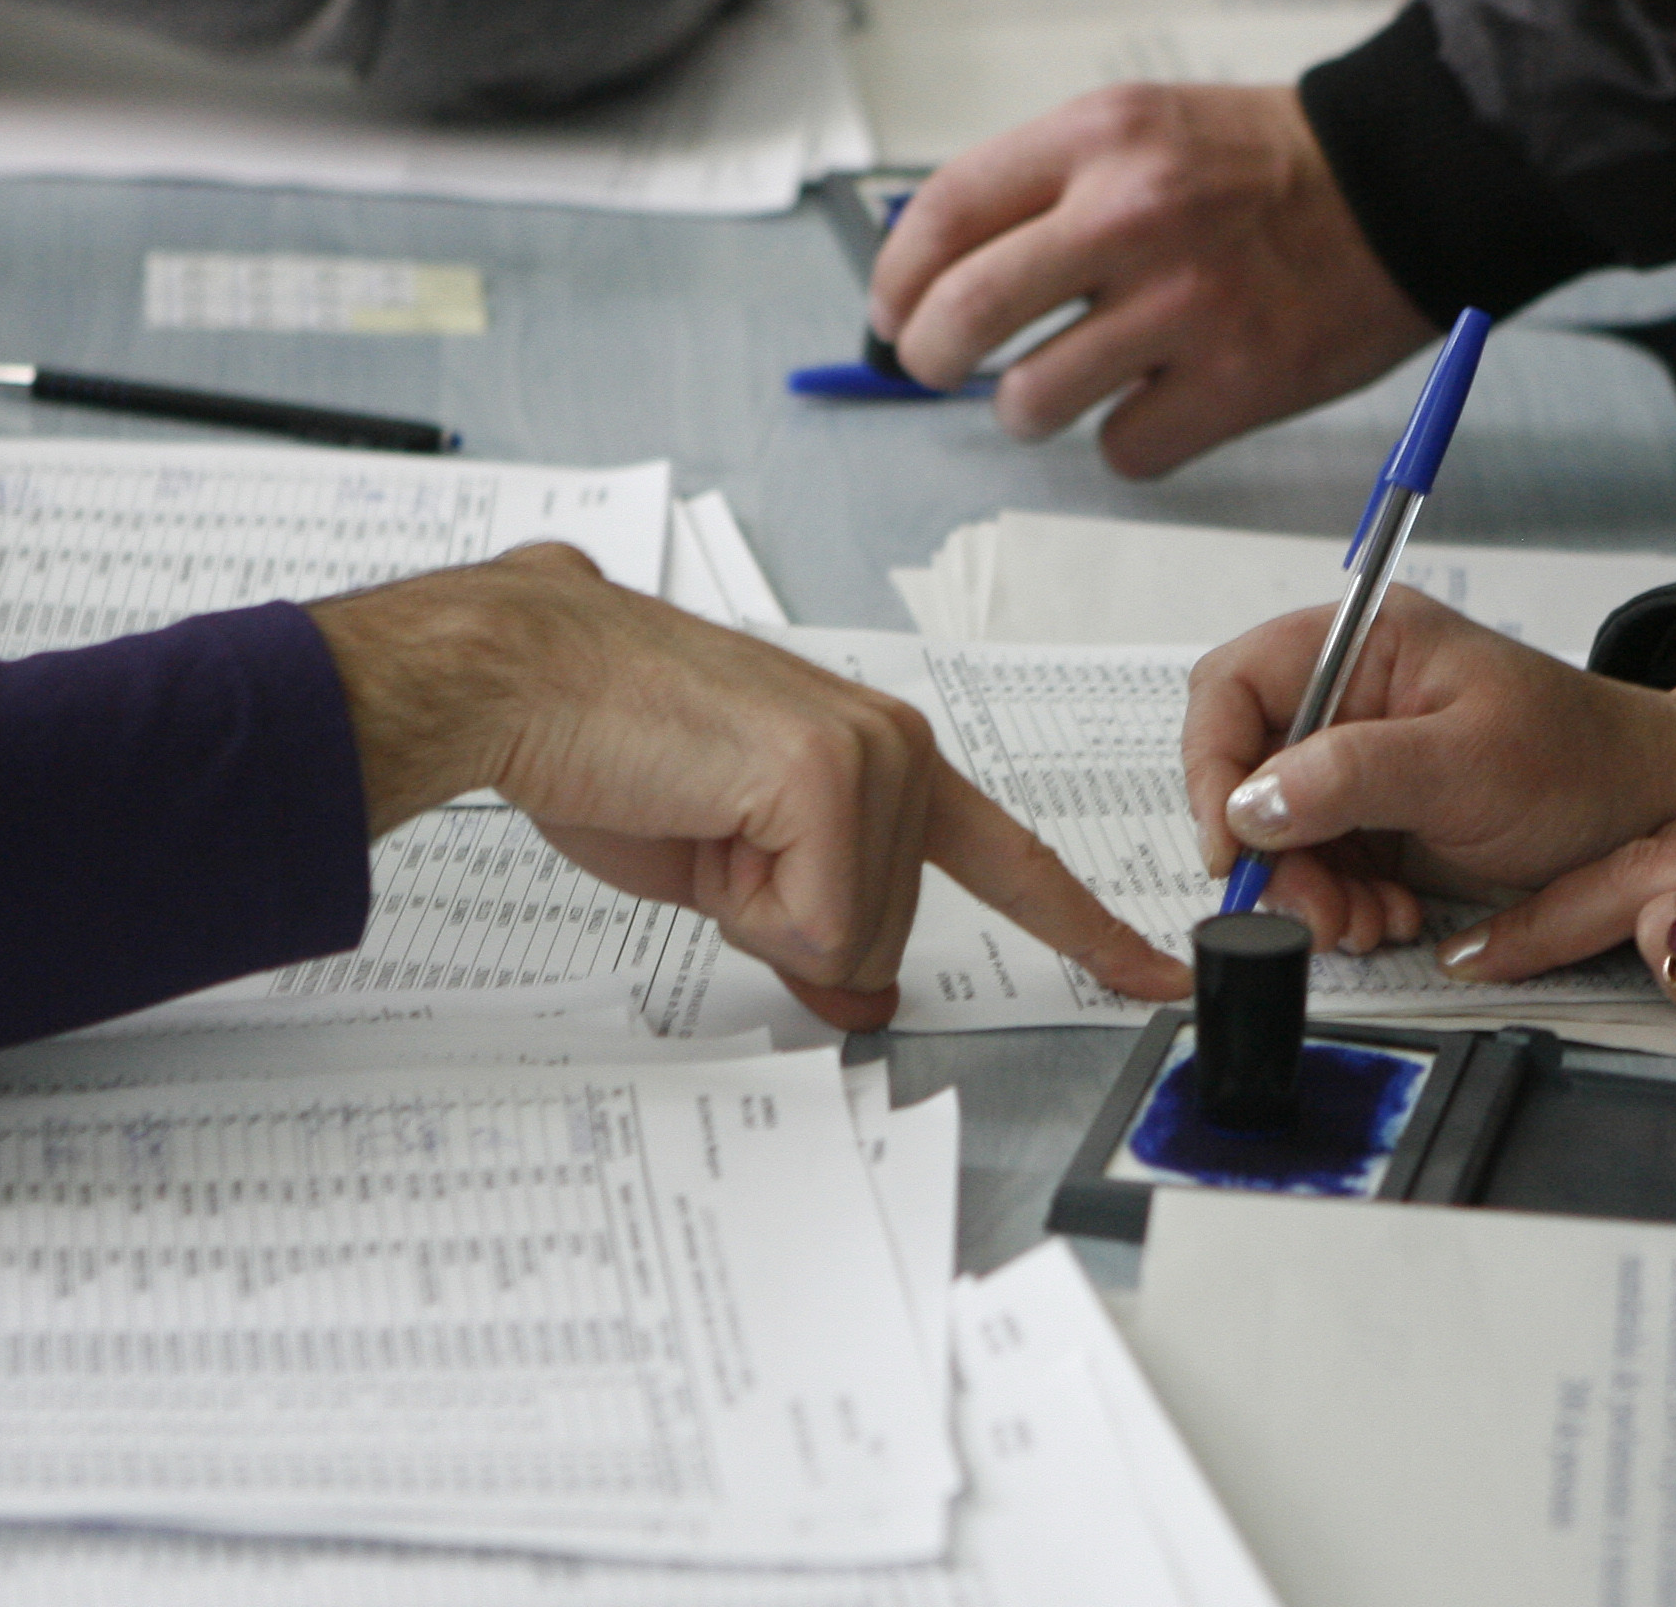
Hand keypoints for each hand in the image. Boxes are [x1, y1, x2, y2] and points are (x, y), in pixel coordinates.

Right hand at [308, 545, 1190, 1029]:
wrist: (524, 676)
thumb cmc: (607, 746)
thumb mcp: (730, 865)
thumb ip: (814, 921)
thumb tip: (862, 998)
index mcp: (890, 759)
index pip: (1011, 862)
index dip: (1083, 928)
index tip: (1151, 974)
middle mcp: (902, 749)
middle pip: (885, 937)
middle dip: (784, 927)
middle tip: (704, 838)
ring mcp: (875, 756)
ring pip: (849, 939)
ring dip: (755, 914)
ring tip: (695, 819)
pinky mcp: (829, 772)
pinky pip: (812, 923)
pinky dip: (742, 904)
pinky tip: (699, 821)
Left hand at [868, 84, 1430, 477]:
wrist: (1404, 188)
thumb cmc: (1260, 170)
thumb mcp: (1137, 131)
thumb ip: (1037, 189)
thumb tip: (927, 277)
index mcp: (1099, 139)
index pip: (942, 218)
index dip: (896, 281)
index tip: (893, 313)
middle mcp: (1135, 216)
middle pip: (963, 317)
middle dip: (930, 358)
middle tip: (938, 367)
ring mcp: (1188, 306)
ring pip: (1031, 402)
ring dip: (1030, 408)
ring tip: (1068, 382)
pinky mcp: (1237, 384)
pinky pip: (1123, 450)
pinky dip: (1130, 439)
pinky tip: (1160, 398)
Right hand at [1183, 590, 1675, 951]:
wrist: (1654, 811)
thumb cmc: (1583, 758)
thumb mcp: (1466, 762)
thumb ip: (1352, 775)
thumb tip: (1252, 803)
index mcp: (1361, 644)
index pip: (1234, 688)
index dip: (1214, 765)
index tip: (1231, 840)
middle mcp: (1347, 697)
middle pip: (1246, 772)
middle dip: (1270, 851)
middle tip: (1308, 909)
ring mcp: (1358, 762)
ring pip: (1278, 833)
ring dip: (1308, 891)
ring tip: (1364, 924)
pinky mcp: (1374, 818)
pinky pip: (1320, 867)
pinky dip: (1341, 905)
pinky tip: (1388, 919)